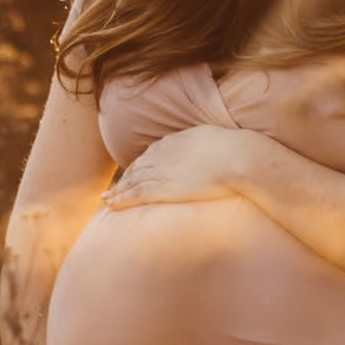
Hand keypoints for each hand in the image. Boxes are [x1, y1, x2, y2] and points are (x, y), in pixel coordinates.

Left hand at [102, 125, 262, 209]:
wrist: (237, 158)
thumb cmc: (237, 151)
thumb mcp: (218, 139)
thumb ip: (209, 144)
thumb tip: (217, 148)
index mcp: (177, 141)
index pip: (153, 153)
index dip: (142, 164)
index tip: (135, 171)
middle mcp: (163, 154)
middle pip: (138, 166)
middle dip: (126, 177)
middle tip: (115, 187)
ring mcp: (161, 171)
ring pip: (131, 181)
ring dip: (118, 191)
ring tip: (107, 198)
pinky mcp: (162, 188)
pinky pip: (134, 194)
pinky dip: (120, 199)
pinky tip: (110, 204)